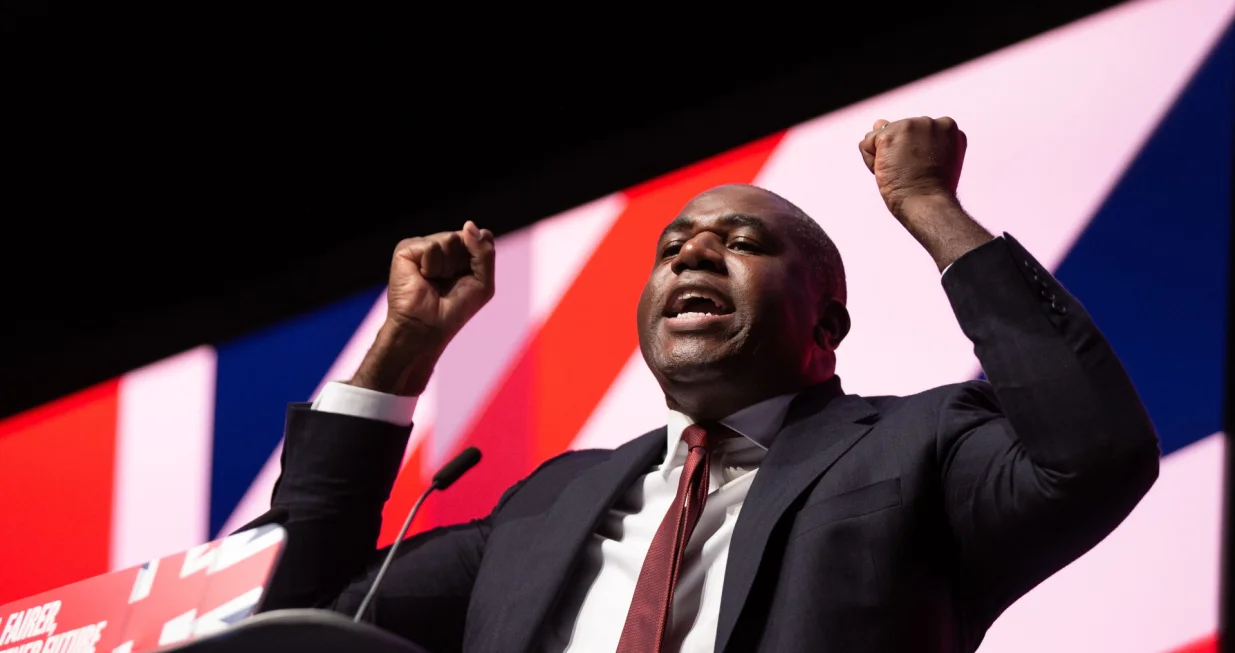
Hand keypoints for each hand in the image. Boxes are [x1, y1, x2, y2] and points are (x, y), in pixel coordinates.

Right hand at [352, 221, 495, 395]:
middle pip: (466, 236)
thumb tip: (468, 224)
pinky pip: (431, 246)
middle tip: (449, 283)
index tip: (470, 278)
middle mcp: (442, 245)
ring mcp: (423, 246)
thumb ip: (484, 252)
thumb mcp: (483, 281)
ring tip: (434, 281)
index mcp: (461, 252)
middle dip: (464, 263)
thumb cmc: (455, 309)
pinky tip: (422, 277)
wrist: (427, 327)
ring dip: (447, 267)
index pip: (481, 236)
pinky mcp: (406, 249)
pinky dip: (431, 266)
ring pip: (450, 239)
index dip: (480, 257)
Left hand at [858, 116, 966, 219]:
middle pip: (896, 131)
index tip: (923, 168)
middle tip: (911, 172)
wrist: (927, 203)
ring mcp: (910, 125)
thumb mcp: (929, 158)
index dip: (913, 153)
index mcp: (946, 126)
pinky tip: (888, 171)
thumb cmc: (930, 190)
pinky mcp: (890, 134)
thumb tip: (879, 122)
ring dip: (883, 157)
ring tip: (901, 172)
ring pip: (879, 136)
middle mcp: (930, 121)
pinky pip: (866, 144)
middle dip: (896, 152)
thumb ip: (909, 137)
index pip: (914, 133)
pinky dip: (871, 161)